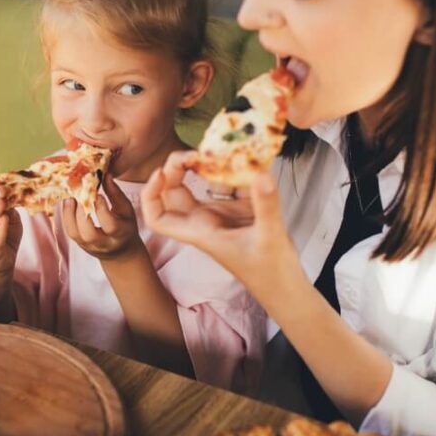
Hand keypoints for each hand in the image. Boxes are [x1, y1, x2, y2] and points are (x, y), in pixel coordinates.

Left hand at [62, 174, 142, 260]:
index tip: (96, 194)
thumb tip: (105, 175)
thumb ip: (116, 194)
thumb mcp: (126, 210)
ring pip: (75, 234)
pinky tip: (68, 203)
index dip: (101, 209)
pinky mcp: (80, 245)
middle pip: (89, 233)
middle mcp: (104, 243)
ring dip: (69, 215)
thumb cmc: (125, 225)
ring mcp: (90, 246)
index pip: (110, 225)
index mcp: (121, 234)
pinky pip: (70, 232)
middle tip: (78, 195)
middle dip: (81, 213)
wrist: (121, 251)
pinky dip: (66, 217)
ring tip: (69, 198)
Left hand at [141, 151, 301, 298]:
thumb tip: (261, 174)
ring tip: (220, 149)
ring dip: (206, 166)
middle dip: (177, 168)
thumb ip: (265, 205)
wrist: (285, 287)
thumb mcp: (269, 236)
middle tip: (196, 152)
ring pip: (201, 185)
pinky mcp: (239, 210)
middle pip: (174, 192)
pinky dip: (234, 171)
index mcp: (199, 231)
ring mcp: (221, 214)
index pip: (157, 218)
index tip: (161, 172)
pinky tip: (246, 159)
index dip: (151, 194)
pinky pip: (229, 184)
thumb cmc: (271, 272)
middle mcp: (204, 221)